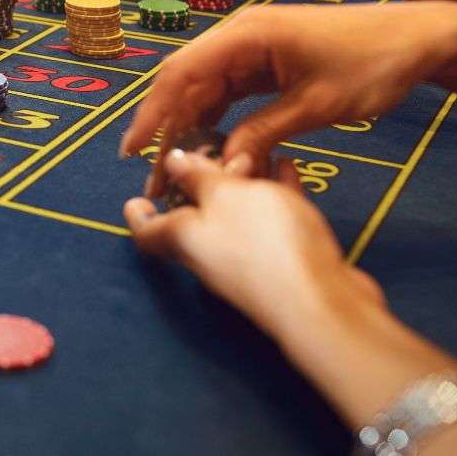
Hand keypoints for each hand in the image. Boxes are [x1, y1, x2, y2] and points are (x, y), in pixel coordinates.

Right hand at [119, 3, 456, 188]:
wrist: (418, 41)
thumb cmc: (373, 64)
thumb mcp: (317, 105)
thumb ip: (263, 134)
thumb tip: (221, 170)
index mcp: (247, 34)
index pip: (181, 73)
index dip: (153, 112)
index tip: (134, 150)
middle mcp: (239, 36)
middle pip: (184, 83)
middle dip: (164, 128)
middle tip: (150, 176)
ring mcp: (249, 50)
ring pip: (202, 92)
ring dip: (187, 129)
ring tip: (174, 174)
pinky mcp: (262, 65)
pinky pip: (225, 95)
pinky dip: (214, 123)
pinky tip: (207, 153)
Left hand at [124, 150, 383, 340]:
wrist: (321, 303)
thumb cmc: (264, 243)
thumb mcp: (226, 195)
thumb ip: (200, 177)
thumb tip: (173, 164)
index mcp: (183, 238)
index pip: (148, 231)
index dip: (138, 214)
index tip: (135, 198)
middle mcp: (209, 255)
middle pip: (194, 218)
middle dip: (201, 184)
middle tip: (212, 152)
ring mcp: (248, 264)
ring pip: (237, 218)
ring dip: (243, 185)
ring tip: (255, 152)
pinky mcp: (285, 265)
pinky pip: (273, 224)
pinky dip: (276, 195)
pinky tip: (286, 168)